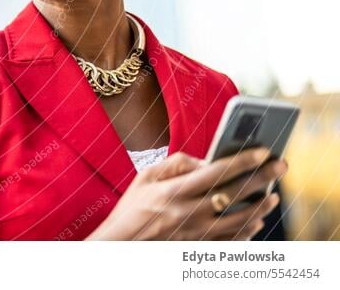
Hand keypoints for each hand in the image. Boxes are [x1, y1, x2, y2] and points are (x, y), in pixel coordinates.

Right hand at [86, 147, 286, 239]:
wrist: (120, 247)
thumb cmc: (132, 209)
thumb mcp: (145, 178)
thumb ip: (176, 164)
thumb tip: (205, 160)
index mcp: (173, 192)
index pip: (216, 172)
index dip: (242, 160)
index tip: (263, 150)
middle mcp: (188, 214)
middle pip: (234, 194)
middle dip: (262, 177)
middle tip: (281, 165)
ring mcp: (196, 235)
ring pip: (239, 221)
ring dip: (261, 207)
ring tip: (273, 196)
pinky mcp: (199, 250)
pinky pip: (232, 242)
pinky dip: (248, 231)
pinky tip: (256, 220)